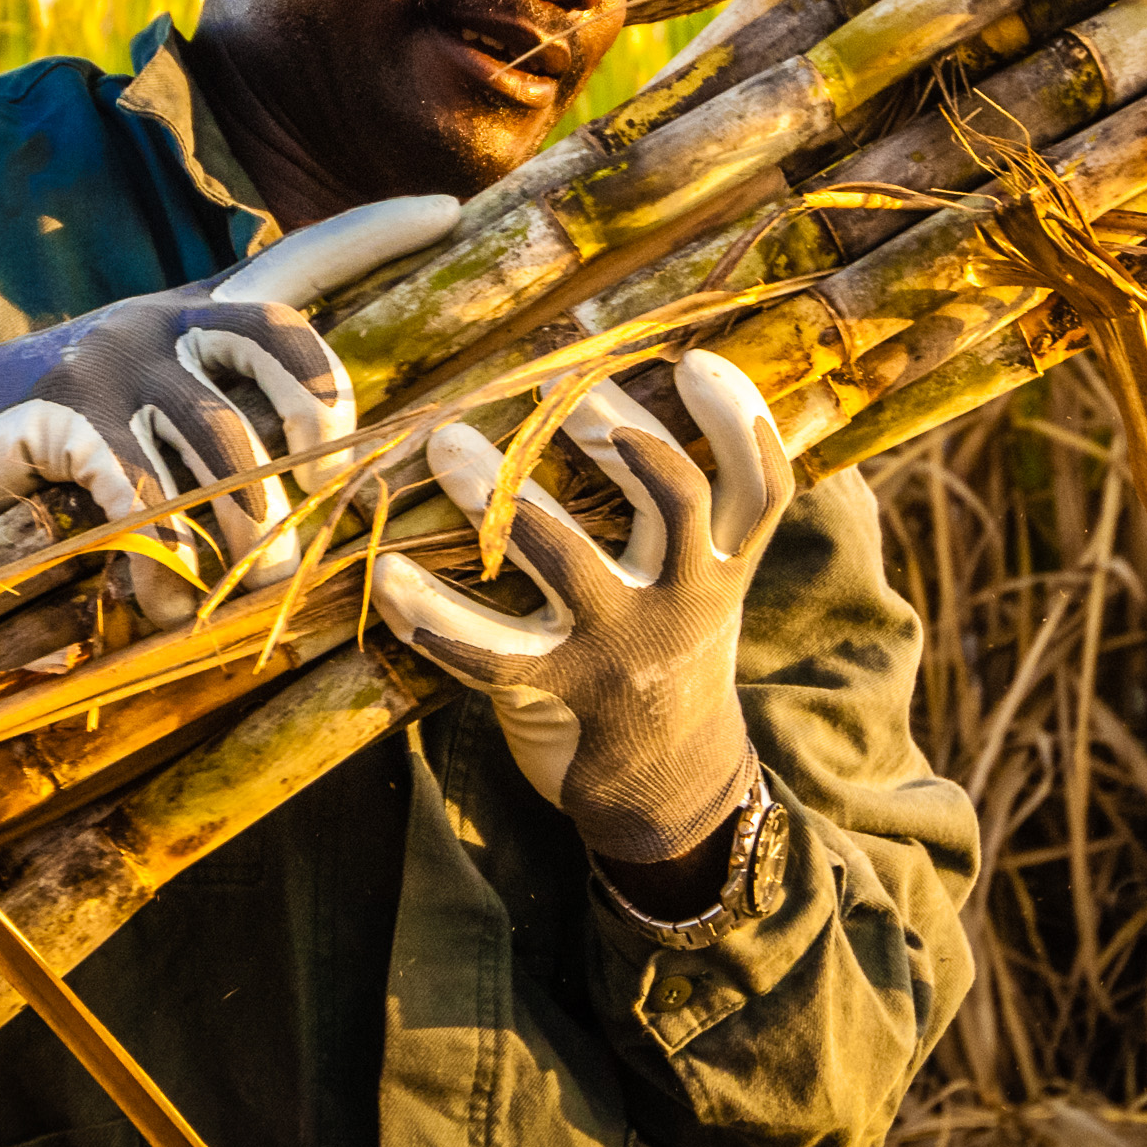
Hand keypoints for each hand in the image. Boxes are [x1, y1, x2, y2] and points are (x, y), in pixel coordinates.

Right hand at [0, 194, 456, 621]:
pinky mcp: (61, 416)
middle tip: (319, 503)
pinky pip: (143, 490)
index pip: (297, 261)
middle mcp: (160, 318)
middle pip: (283, 350)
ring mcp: (110, 360)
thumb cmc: (66, 433)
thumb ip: (225, 420)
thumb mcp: (149, 403)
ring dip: (247, 530)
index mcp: (194, 312)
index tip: (445, 209)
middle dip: (319, 435)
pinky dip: (163, 553)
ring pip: (222, 446)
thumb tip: (311, 492)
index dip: (368, 232)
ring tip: (252, 580)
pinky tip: (160, 591)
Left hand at [370, 350, 792, 864]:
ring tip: (449, 445)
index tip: (695, 360)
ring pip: (568, 559)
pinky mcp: (564, 691)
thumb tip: (614, 394)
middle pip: (673, 498)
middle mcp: (687, 600)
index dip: (741, 420)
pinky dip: (434, 614)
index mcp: (724, 566)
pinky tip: (386, 577)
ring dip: (505, 495)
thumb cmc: (671, 653)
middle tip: (555, 387)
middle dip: (614, 431)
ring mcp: (624, 647)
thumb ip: (686, 512)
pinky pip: (491, 651)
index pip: (761, 487)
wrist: (669, 787)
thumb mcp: (704, 582)